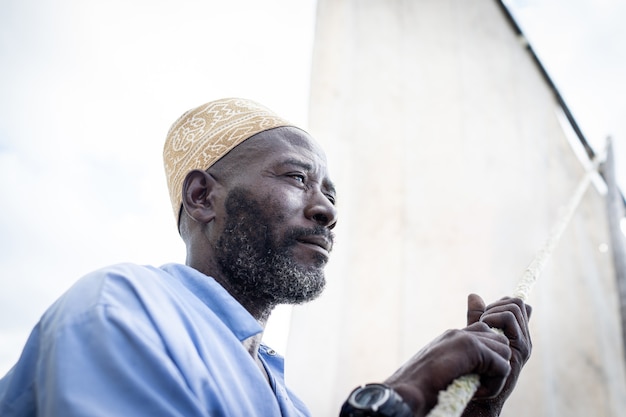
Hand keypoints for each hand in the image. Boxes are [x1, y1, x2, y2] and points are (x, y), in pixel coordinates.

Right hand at [382, 294, 530, 416]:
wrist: (404, 392)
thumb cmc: (418, 389)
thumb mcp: (441, 371)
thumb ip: (457, 363)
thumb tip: (475, 373)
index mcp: (451, 338)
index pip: (484, 334)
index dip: (488, 358)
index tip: (475, 380)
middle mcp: (457, 333)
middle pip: (499, 341)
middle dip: (495, 365)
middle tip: (477, 385)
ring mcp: (464, 338)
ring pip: (504, 352)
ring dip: (496, 376)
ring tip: (476, 389)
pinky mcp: (472, 348)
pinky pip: (502, 366)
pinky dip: (494, 385)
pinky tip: (476, 392)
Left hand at [462, 294, 531, 415]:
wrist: (475, 390)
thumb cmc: (473, 363)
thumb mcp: (475, 334)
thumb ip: (477, 316)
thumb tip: (474, 295)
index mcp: (516, 334)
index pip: (518, 305)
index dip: (501, 303)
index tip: (485, 315)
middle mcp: (524, 338)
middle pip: (518, 302)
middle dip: (496, 305)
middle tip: (482, 321)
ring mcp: (524, 343)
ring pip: (515, 306)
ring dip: (493, 312)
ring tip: (483, 327)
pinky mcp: (520, 348)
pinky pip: (508, 318)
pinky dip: (492, 317)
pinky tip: (484, 331)